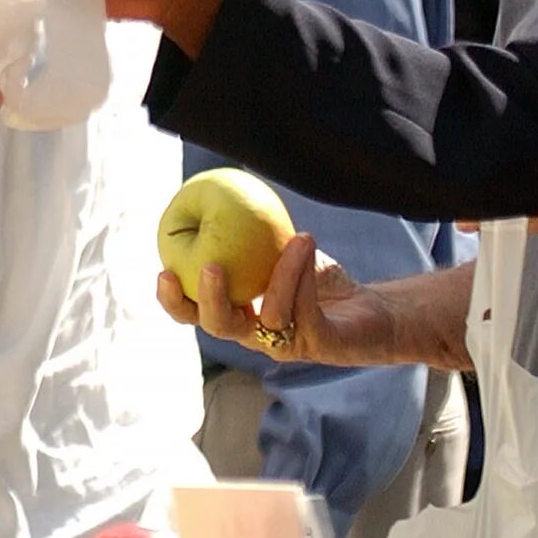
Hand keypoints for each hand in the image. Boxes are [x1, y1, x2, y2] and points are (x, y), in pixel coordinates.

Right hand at [156, 232, 407, 366]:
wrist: (372, 311)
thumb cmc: (318, 278)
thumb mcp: (278, 251)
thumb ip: (248, 235)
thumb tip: (214, 193)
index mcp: (236, 313)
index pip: (195, 314)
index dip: (175, 300)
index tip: (164, 271)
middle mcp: (255, 334)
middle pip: (218, 327)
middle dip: (209, 300)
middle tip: (211, 268)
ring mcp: (287, 343)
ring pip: (269, 318)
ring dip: (279, 275)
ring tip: (294, 239)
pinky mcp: (319, 344)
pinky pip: (305, 313)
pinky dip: (303, 276)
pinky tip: (306, 245)